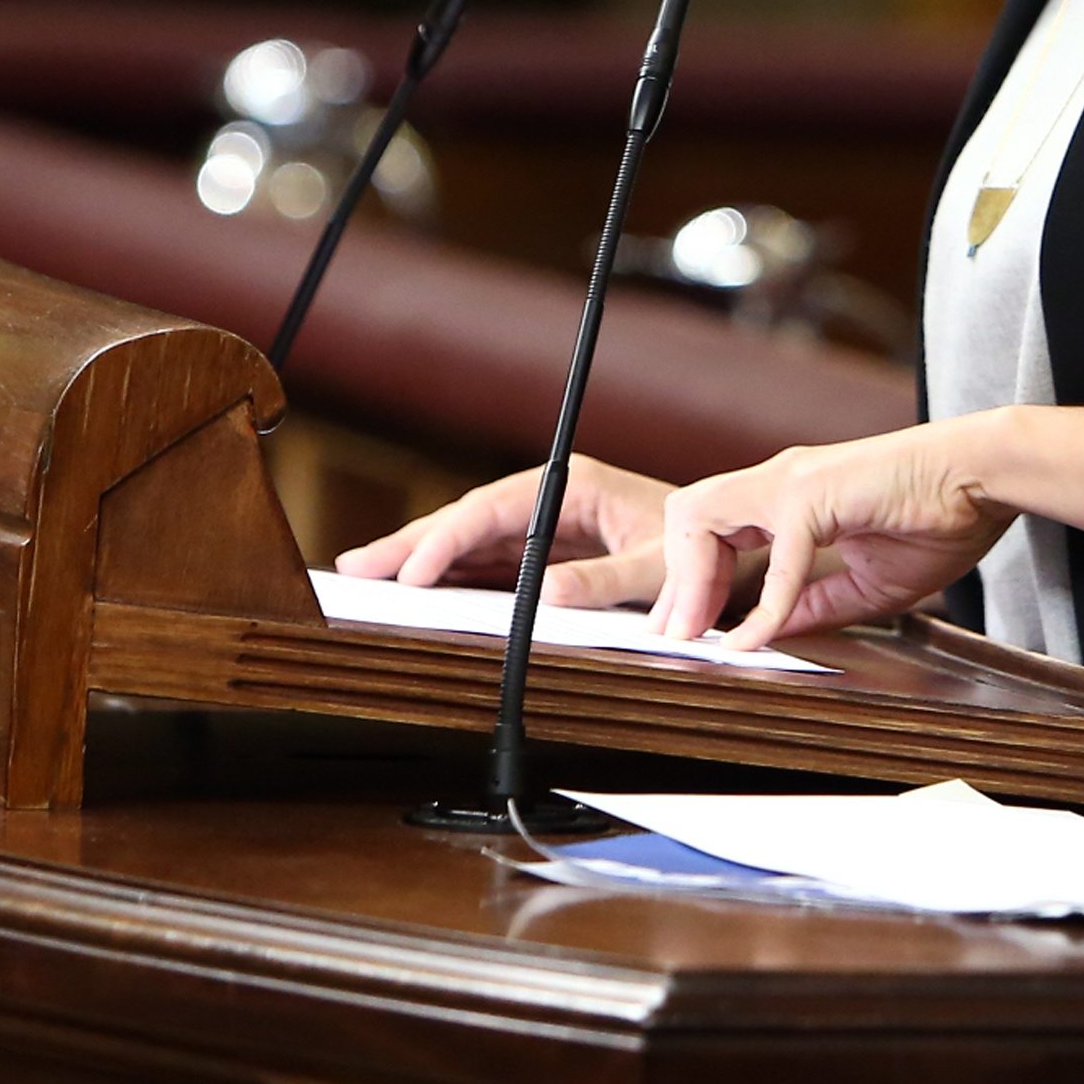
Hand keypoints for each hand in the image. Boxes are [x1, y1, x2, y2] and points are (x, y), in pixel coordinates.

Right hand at [332, 455, 674, 609]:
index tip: (411, 574)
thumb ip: (605, 582)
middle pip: (470, 519)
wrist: (726, 551)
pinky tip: (414, 588)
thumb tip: (545, 595)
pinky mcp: (546, 550)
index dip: (448, 540)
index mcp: (575, 487)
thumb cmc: (697, 552)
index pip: (496, 511)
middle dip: (413, 542)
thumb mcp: (658, 568)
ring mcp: (546, 524)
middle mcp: (553, 499)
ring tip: (366, 576)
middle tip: (358, 568)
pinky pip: (488, 560)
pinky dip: (449, 573)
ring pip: (471, 539)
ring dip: (420, 558)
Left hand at [646, 405, 1083, 651]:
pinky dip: (762, 603)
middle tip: (675, 638)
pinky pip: (777, 556)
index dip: (688, 579)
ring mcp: (793, 481)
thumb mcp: (864, 580)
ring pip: (703, 517)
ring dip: (693, 581)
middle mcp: (778, 479)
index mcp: (787, 496)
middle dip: (672, 580)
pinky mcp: (818, 494)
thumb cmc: (938, 517)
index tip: (686, 630)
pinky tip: (754, 640)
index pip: (708, 528)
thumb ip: (815, 603)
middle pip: (686, 516)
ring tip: (696, 635)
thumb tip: (774, 634)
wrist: (984, 479)